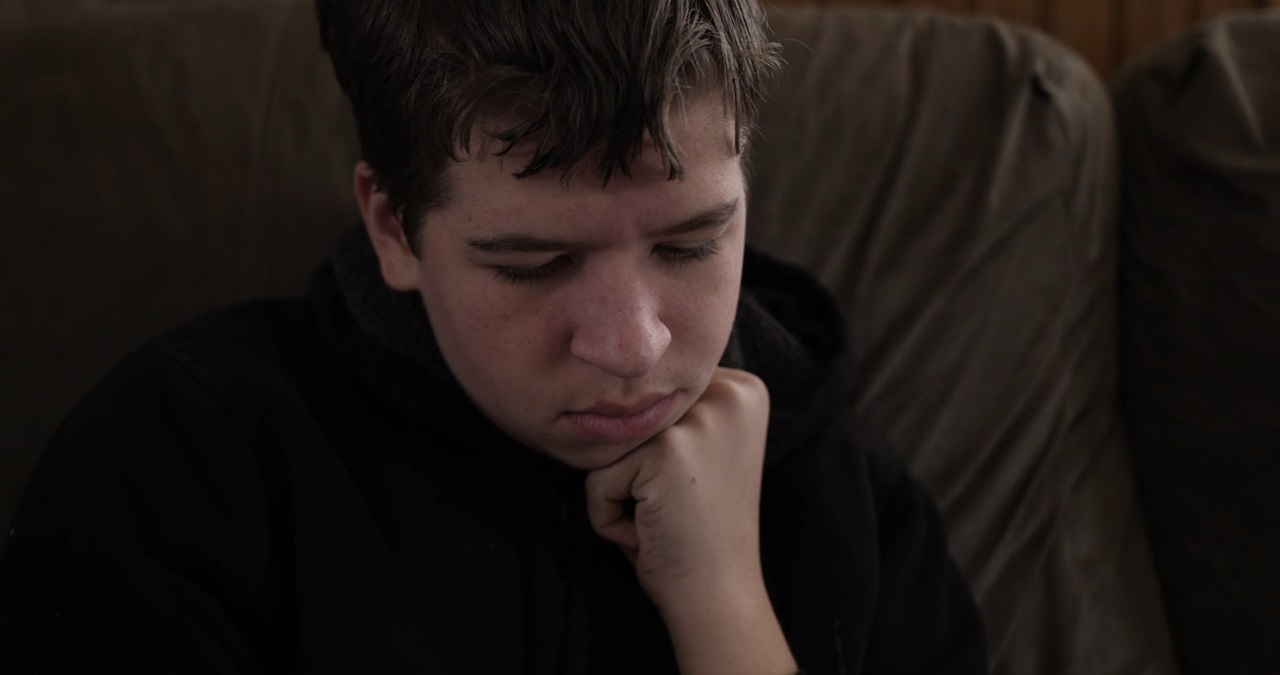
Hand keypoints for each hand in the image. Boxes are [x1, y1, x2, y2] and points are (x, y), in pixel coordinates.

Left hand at [585, 367, 795, 674]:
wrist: (717, 595)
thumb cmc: (698, 530)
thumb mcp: (704, 451)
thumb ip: (676, 410)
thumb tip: (614, 373)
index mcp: (744, 389)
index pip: (655, 396)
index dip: (656, 450)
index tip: (692, 485)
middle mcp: (730, 393)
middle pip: (631, 415)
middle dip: (636, 468)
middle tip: (675, 505)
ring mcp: (700, 420)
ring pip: (610, 442)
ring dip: (620, 490)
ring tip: (660, 517)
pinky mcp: (666, 451)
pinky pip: (596, 478)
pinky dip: (607, 515)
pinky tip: (649, 532)